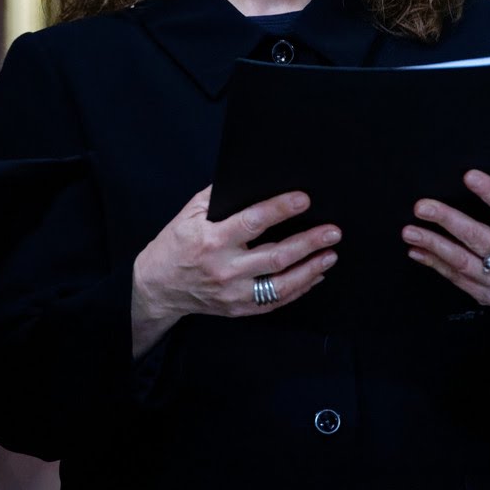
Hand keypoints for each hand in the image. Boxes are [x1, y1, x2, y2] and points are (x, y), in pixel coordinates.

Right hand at [131, 185, 339, 353]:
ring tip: (330, 254)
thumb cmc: (176, 245)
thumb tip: (250, 181)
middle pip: (275, 256)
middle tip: (332, 231)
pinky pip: (276, 300)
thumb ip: (217, 196)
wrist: (158, 286)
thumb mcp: (189, 213)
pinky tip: (315, 275)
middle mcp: (225, 268)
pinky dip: (299, 288)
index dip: (280, 209)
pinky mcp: (239, 308)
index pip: (253, 222)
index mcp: (212, 240)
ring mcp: (234, 293)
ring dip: (311, 268)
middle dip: (308, 242)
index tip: (304, 200)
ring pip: (281, 283)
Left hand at [403, 162, 489, 335]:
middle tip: (422, 207)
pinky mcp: (484, 293)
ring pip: (460, 260)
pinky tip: (416, 250)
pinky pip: (454, 277)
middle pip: (477, 237)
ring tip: (410, 231)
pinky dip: (433, 263)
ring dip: (432, 244)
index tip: (470, 177)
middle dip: (447, 220)